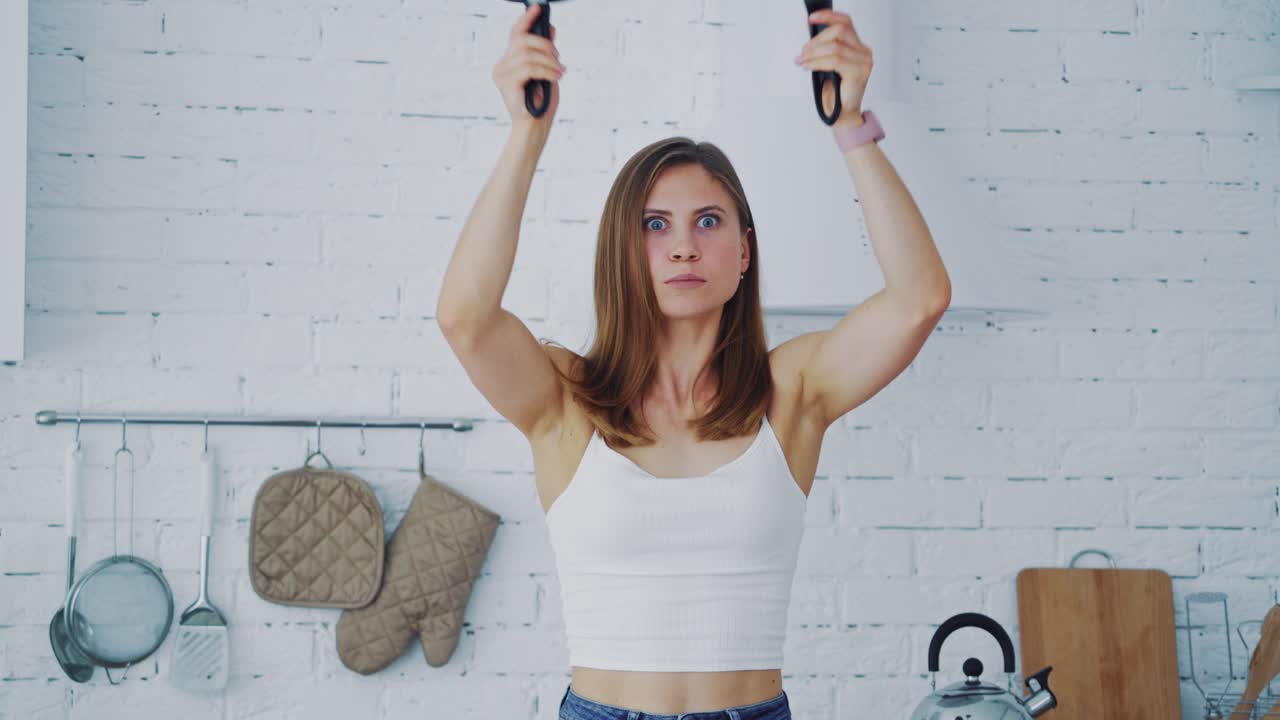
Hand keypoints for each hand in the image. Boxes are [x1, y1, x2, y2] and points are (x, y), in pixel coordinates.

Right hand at [493, 4, 563, 130]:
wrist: (536, 126)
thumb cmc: (540, 102)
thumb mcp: (547, 71)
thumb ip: (546, 51)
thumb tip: (550, 29)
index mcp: (510, 61)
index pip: (516, 34)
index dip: (527, 19)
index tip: (538, 8)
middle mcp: (502, 66)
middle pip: (522, 40)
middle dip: (545, 45)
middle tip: (559, 57)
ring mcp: (502, 75)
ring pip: (527, 54)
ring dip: (549, 61)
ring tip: (560, 71)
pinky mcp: (507, 85)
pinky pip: (528, 68)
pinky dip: (546, 70)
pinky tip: (556, 77)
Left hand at [795, 8, 872, 129]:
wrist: (841, 116)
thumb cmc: (834, 93)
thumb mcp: (828, 66)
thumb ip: (825, 50)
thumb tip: (809, 40)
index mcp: (858, 47)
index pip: (845, 23)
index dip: (828, 16)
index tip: (811, 18)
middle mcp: (864, 52)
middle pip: (840, 30)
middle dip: (816, 40)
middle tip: (803, 52)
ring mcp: (864, 62)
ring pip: (835, 46)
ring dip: (813, 53)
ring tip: (802, 61)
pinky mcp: (858, 73)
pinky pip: (834, 60)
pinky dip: (816, 62)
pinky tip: (807, 66)